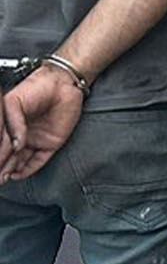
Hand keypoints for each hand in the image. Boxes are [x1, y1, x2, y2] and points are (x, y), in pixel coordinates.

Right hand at [0, 67, 85, 183]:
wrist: (63, 84)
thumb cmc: (38, 87)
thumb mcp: (16, 102)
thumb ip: (13, 123)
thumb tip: (14, 145)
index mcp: (8, 124)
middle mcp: (20, 134)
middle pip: (7, 155)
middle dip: (0, 165)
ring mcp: (35, 139)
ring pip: (19, 161)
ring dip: (10, 171)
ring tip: (2, 179)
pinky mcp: (50, 144)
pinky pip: (38, 161)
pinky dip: (28, 170)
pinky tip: (17, 175)